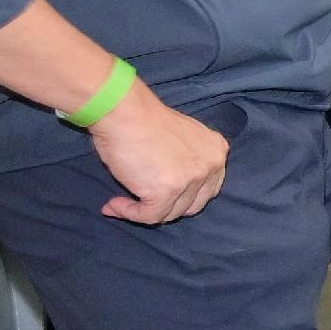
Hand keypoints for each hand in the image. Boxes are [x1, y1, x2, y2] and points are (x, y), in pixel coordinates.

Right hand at [94, 84, 230, 223]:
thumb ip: (188, 159)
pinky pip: (149, 216)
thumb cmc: (143, 121)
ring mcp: (191, 179)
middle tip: (142, 202)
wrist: (125, 113)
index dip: (183, 197)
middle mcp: (211, 165)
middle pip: (192, 205)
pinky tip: (113, 205)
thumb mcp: (182, 138)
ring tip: (121, 202)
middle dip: (167, 207)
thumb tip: (175, 186)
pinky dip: (129, 214)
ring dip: (145, 211)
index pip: (208, 189)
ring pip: (171, 213)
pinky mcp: (167, 192)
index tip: (160, 197)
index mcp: (217, 150)